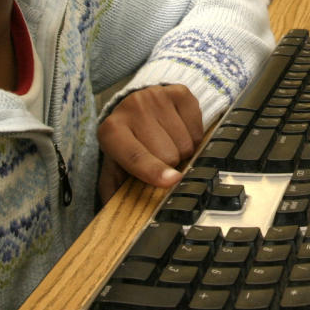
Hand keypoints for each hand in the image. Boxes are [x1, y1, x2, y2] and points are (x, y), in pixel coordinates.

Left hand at [96, 84, 203, 202]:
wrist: (136, 103)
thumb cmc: (127, 142)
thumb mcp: (114, 164)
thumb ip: (115, 190)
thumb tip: (120, 218)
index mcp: (112, 131)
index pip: (134, 156)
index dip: (153, 170)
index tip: (171, 181)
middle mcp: (133, 108)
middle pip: (167, 154)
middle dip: (169, 164)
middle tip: (160, 159)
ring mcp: (157, 97)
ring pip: (186, 143)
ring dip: (182, 151)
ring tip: (169, 143)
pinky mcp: (180, 92)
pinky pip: (198, 128)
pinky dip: (193, 136)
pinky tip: (179, 131)